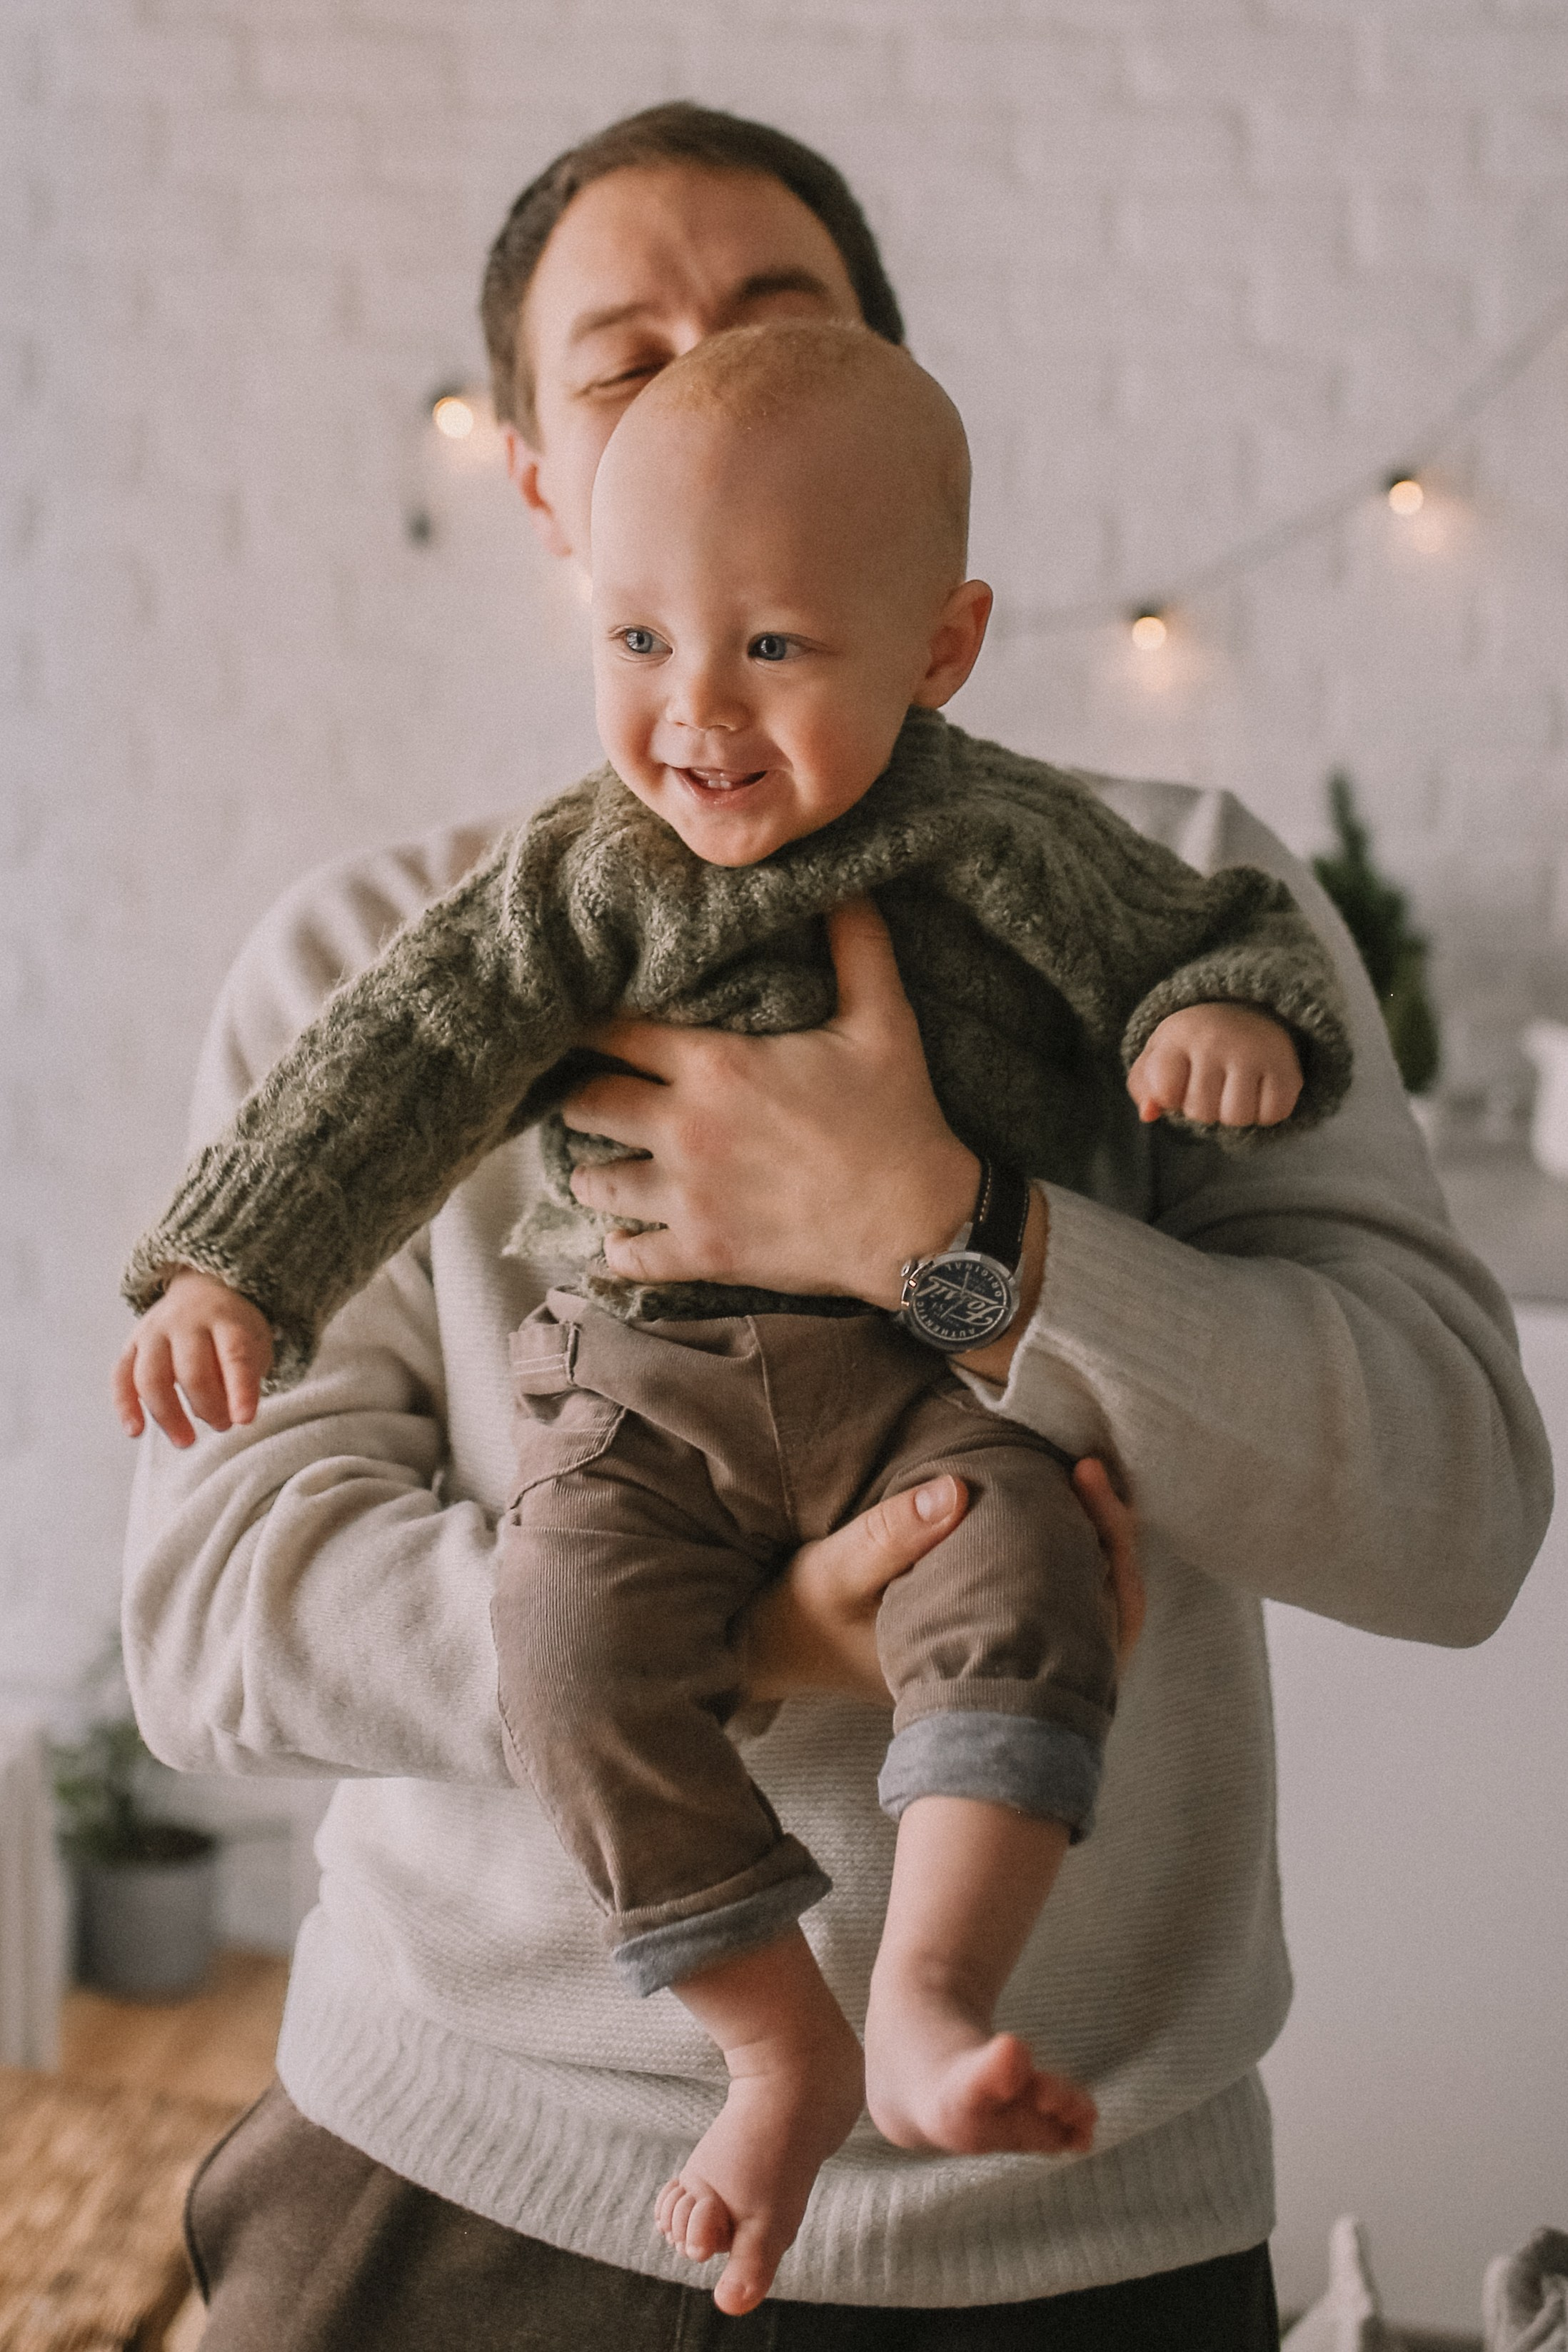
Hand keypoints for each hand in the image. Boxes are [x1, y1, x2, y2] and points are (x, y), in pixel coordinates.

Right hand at [113, 1269, 272, 1448]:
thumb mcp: (254, 1341)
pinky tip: (135, 1431)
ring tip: (186, 1441)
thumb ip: (246, 1374)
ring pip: (152, 1378)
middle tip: (223, 1426)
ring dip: (168, 1415)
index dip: (240, 1390)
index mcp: (225, 1319)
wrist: (201, 1288)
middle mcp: (186, 1322)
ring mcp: (154, 1332)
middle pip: (191, 1371)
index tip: (244, 1420)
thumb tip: (233, 1416)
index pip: (234, 1355)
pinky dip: (125, 1406)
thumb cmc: (232, 1328)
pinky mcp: (131, 1345)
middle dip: (208, 1407)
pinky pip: (121, 1377)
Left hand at [562, 899, 979, 1309]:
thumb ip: (857, 945)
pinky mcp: (701, 1252)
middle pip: (587, 1103)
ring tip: (605, 1165)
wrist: (918, 1224)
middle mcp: (685, 1128)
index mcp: (716, 1065)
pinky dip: (621, 1247)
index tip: (585, 1024)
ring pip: (594, 1182)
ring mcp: (688, 1197)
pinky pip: (627, 1255)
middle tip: (592, 1097)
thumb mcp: (883, 1021)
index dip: (593, 1024)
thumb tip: (848, 880)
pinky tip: (627, 1235)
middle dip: (584, 1098)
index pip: (613, 1030)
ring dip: (595, 1173)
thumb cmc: (899, 1118)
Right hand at [740, 1454, 1144, 1706]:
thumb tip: (958, 1490)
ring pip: (1080, 1608)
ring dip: (1089, 1542)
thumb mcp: (833, 1572)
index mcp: (976, 1664)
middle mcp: (998, 1669)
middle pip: (1097, 1613)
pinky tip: (1049, 1507)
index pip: (1080, 1618)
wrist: (771, 1650)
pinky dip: (1062, 1552)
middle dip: (1108, 1537)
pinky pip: (1049, 1599)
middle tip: (1092, 1467)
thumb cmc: (802, 1617)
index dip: (1102, 1545)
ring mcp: (993, 1655)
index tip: (1085, 1476)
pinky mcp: (979, 1632)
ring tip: (1081, 1477)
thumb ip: (890, 1534)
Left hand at [1126, 1003, 1301, 1129]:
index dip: (1169, 1098)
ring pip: (1237, 1117)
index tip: (1176, 1081)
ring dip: (1234, 1113)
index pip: (1164, 1092)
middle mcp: (1216, 1040)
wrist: (1249, 1009)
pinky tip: (1258, 1090)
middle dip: (1203, 1108)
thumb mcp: (1160, 1054)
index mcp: (1179, 1036)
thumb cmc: (1195, 1044)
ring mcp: (1253, 1052)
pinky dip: (1265, 1112)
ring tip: (1232, 1088)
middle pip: (1202, 1112)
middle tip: (1210, 1083)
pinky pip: (1272, 1115)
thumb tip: (1148, 1113)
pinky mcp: (1286, 1066)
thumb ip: (1142, 1086)